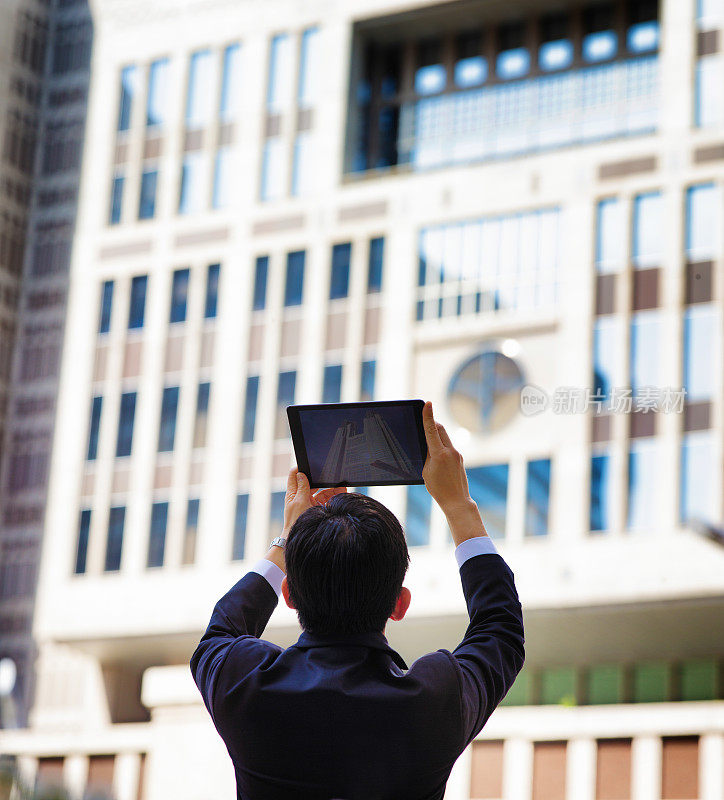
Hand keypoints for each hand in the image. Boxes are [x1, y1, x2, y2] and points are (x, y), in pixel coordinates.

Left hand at [282, 468, 346, 534]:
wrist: (300, 539)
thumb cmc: (296, 521)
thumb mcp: (299, 501)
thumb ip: (302, 487)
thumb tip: (300, 473)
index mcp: (293, 493)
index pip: (294, 475)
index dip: (301, 468)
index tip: (310, 463)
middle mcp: (301, 496)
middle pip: (312, 482)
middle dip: (322, 479)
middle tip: (331, 475)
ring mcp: (310, 502)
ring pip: (321, 491)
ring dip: (331, 488)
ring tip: (341, 487)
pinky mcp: (318, 508)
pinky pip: (326, 500)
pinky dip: (333, 496)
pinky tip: (341, 494)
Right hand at [421, 402, 485, 543]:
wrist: (457, 501)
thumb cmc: (438, 489)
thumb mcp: (426, 471)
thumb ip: (427, 455)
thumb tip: (428, 445)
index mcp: (439, 454)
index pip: (431, 430)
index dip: (428, 416)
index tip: (427, 403)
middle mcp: (450, 452)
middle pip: (440, 430)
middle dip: (431, 423)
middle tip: (424, 418)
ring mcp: (457, 455)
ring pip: (445, 437)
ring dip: (436, 434)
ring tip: (427, 436)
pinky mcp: (459, 459)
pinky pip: (448, 446)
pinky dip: (441, 444)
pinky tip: (436, 451)